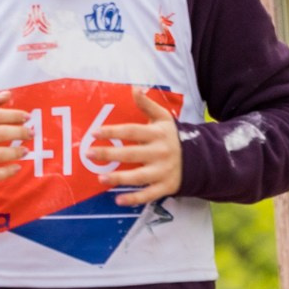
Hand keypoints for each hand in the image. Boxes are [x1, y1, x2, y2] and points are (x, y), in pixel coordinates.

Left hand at [98, 89, 183, 205]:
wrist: (200, 158)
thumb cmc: (172, 137)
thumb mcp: (163, 118)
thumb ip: (147, 105)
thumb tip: (134, 88)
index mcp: (157, 134)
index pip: (132, 131)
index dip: (113, 131)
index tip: (94, 133)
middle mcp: (160, 152)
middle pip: (131, 153)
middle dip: (109, 154)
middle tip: (88, 154)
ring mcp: (163, 171)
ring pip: (139, 177)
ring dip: (119, 179)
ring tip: (100, 179)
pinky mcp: (166, 186)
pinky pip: (149, 195)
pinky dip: (134, 199)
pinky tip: (118, 200)